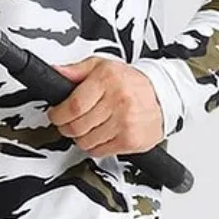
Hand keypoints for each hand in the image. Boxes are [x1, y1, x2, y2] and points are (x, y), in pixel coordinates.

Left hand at [48, 57, 163, 159]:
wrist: (162, 96)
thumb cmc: (130, 82)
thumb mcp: (102, 66)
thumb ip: (76, 70)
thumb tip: (56, 71)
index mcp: (107, 80)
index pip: (74, 105)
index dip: (58, 114)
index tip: (55, 115)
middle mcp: (117, 101)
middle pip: (77, 125)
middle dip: (66, 127)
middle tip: (66, 123)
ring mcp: (124, 122)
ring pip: (86, 141)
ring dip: (79, 138)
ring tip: (85, 128)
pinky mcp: (130, 140)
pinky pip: (100, 151)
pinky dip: (93, 147)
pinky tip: (98, 136)